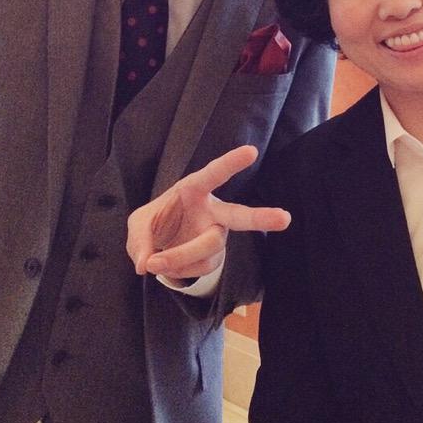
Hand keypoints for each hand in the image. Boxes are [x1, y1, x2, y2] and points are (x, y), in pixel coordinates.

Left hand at [126, 145, 290, 279]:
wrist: (161, 244)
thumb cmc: (155, 222)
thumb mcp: (138, 225)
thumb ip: (140, 241)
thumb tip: (146, 265)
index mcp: (194, 189)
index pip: (213, 173)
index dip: (231, 162)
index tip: (252, 151)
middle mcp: (213, 210)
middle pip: (239, 215)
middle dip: (262, 217)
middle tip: (284, 218)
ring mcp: (217, 234)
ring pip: (207, 249)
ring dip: (178, 259)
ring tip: (154, 262)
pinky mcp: (216, 256)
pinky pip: (199, 268)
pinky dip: (178, 271)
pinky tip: (170, 264)